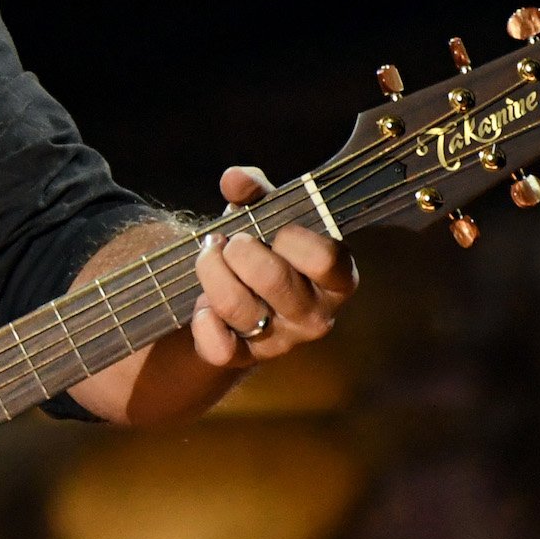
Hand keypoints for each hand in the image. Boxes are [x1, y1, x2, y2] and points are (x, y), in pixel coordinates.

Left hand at [188, 165, 357, 368]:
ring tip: (209, 257)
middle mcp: (316, 315)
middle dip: (239, 250)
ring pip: (237, 306)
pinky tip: (202, 305)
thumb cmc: (262, 246)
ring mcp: (282, 341)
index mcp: (336, 277)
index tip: (276, 229)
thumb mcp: (264, 212)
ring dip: (210, 272)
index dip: (293, 237)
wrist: (240, 294)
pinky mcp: (246, 359)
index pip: (327, 258)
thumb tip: (236, 179)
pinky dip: (203, 322)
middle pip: (273, 278)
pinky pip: (220, 348)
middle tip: (230, 242)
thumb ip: (254, 189)